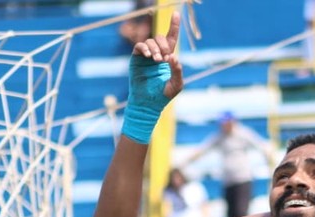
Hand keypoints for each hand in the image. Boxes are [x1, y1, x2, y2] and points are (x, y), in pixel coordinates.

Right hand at [121, 12, 182, 143]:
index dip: (174, 26)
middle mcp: (156, 54)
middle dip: (163, 44)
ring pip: (150, 41)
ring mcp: (146, 56)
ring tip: (157, 60)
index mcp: (167, 57)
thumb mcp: (176, 84)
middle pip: (160, 38)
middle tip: (164, 58)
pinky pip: (140, 46)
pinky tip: (149, 57)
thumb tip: (173, 57)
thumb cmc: (163, 95)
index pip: (171, 38)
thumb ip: (178, 70)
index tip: (177, 14)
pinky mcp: (136, 59)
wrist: (148, 104)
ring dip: (155, 48)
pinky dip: (145, 48)